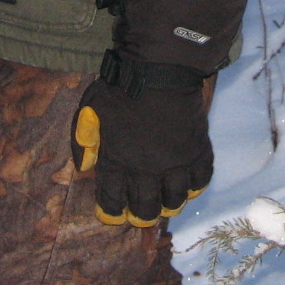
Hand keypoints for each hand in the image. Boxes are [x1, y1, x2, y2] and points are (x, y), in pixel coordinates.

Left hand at [68, 0, 248, 226]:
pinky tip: (189, 184)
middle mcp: (146, 168)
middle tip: (141, 213)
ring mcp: (175, 161)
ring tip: (166, 201)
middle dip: (141, 216)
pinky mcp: (197, 149)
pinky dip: (195, 187)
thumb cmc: (122, 86)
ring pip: (175, 200)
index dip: (112, 213)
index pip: (113, 202)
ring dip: (169, 204)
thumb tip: (84, 167)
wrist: (160, 68)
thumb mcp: (91, 109)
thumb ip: (84, 140)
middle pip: (146, 209)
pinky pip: (201, 180)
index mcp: (117, 160)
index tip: (113, 214)